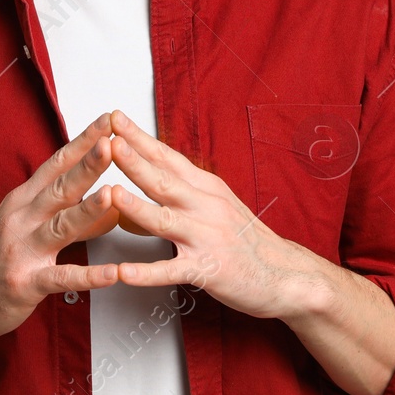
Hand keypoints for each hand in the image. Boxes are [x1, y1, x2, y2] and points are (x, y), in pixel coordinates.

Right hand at [0, 112, 123, 344]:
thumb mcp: (23, 226)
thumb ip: (62, 211)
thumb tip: (106, 198)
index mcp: (23, 201)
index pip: (57, 164)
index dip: (82, 142)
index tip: (108, 120)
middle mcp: (22, 219)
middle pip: (60, 187)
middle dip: (88, 164)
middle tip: (113, 142)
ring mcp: (23, 251)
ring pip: (60, 226)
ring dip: (87, 210)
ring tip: (113, 194)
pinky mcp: (25, 283)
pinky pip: (61, 278)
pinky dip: (88, 277)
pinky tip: (112, 273)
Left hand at [102, 110, 324, 320]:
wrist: (286, 274)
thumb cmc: (247, 239)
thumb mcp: (217, 203)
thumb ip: (181, 190)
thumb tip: (143, 177)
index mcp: (205, 188)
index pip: (167, 157)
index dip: (139, 138)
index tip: (115, 119)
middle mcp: (205, 208)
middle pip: (163, 181)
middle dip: (134, 161)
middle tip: (108, 142)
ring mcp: (206, 238)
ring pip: (166, 220)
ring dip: (137, 207)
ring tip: (111, 194)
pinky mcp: (208, 270)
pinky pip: (172, 271)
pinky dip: (147, 273)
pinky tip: (124, 273)